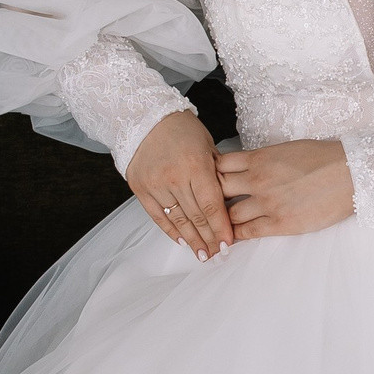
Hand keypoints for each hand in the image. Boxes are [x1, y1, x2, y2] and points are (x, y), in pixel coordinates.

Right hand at [128, 110, 232, 258]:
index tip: (228, 243)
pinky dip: (171, 230)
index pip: (211, 205)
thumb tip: (232, 200)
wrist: (146, 118)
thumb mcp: (208, 146)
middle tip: (218, 254)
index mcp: (196, 166)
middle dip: (209, 238)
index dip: (221, 227)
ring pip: (178, 220)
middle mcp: (175, 177)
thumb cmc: (182, 130)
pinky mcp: (141, 189)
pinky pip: (158, 216)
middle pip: (196, 217)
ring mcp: (156, 185)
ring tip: (202, 254)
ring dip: (192, 240)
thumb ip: (218, 173)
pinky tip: (182, 241)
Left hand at [221, 138, 354, 239]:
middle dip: (213, 198)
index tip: (211, 181)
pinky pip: (248, 232)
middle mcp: (258, 180)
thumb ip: (264, 158)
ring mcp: (268, 203)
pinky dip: (237, 235)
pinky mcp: (280, 223)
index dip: (212, 174)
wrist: (350, 173)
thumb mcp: (286, 149)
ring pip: (230, 214)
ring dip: (224, 220)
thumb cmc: (323, 157)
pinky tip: (233, 238)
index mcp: (259, 158)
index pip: (220, 165)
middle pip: (218, 190)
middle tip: (211, 206)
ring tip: (220, 225)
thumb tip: (249, 166)